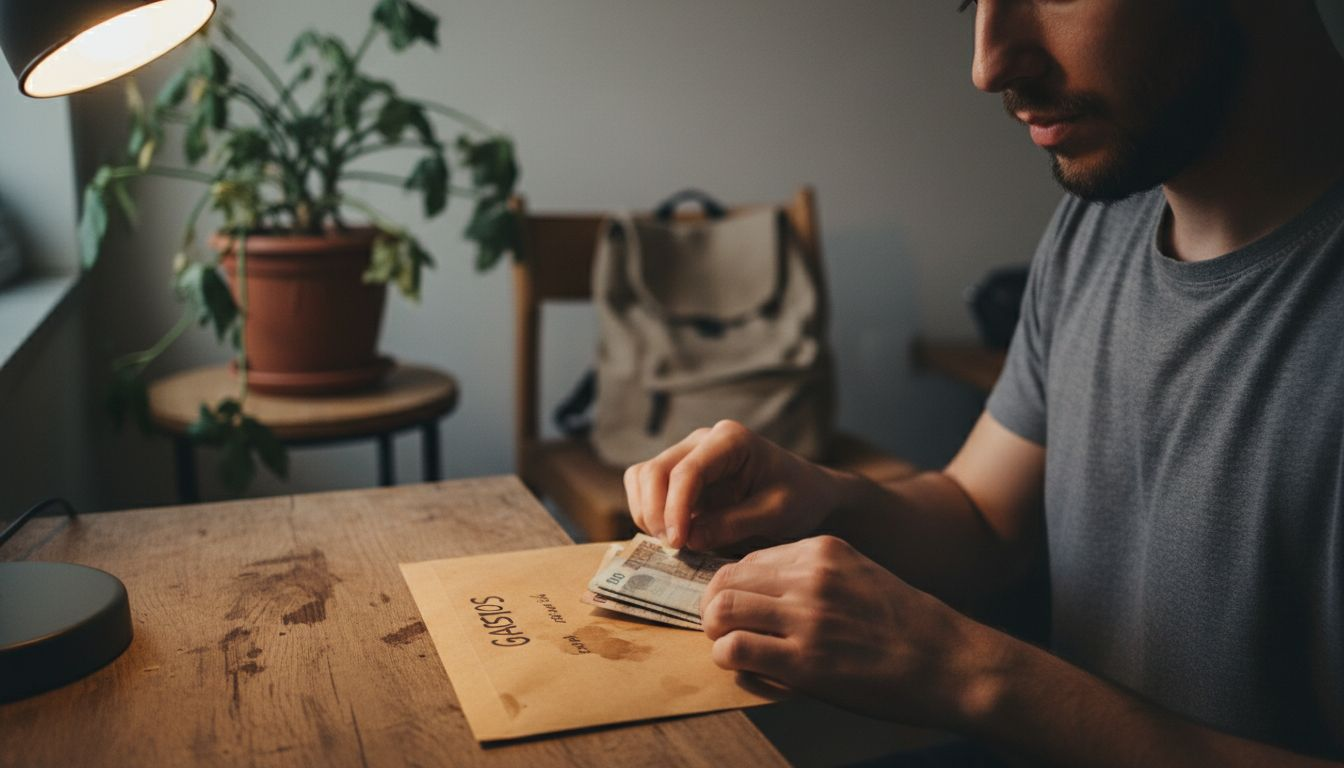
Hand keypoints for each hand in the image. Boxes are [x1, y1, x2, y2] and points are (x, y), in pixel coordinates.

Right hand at [624, 420, 843, 550]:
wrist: (807, 495)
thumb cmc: (798, 498)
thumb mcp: (775, 514)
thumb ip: (733, 524)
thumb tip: (688, 538)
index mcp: (730, 440)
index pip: (687, 470)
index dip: (675, 508)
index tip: (679, 543)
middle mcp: (701, 442)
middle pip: (655, 470)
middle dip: (656, 512)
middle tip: (674, 548)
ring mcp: (686, 456)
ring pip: (642, 477)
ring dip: (647, 512)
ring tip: (672, 544)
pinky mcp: (678, 476)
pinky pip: (645, 488)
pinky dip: (648, 512)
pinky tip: (671, 535)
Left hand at [700, 534, 998, 727]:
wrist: (950, 663)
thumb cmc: (906, 626)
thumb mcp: (859, 575)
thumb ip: (812, 575)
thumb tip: (759, 590)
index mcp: (822, 550)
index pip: (748, 558)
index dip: (734, 585)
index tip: (738, 606)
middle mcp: (810, 577)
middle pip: (725, 579)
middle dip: (714, 606)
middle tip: (722, 629)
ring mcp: (807, 617)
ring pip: (721, 609)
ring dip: (716, 632)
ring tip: (731, 646)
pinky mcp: (805, 661)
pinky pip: (734, 650)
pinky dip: (728, 659)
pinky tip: (748, 666)